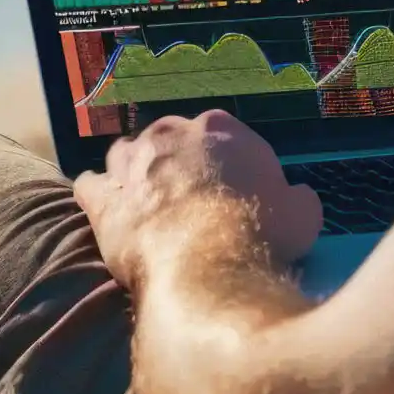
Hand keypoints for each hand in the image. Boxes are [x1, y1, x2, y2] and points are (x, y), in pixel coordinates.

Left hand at [73, 110, 322, 288]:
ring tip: (147, 199)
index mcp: (220, 128)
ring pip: (126, 153)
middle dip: (178, 164)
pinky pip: (90, 185)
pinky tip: (106, 208)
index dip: (229, 165)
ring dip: (135, 172)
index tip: (235, 191)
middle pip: (171, 139)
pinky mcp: (103, 198)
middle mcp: (170, 134)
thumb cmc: (260, 234)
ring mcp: (131, 163)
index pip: (223, 135)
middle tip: (192, 199)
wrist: (206, 265)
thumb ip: (297, 200)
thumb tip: (299, 199)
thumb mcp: (302, 216)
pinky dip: (97, 194)